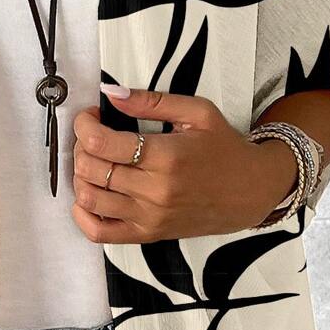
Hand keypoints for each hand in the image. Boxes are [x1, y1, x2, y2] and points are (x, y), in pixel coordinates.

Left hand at [71, 87, 297, 243]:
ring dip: (80, 176)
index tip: (90, 117)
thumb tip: (112, 94)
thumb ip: (151, 101)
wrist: (249, 192)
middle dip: (80, 146)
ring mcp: (149, 217)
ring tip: (93, 162)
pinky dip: (82, 215)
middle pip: (90, 169)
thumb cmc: (225, 151)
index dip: (84, 125)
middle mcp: (154, 191)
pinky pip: (99, 232)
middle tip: (92, 136)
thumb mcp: (197, 112)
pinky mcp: (147, 235)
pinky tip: (91, 195)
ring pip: (89, 199)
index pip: (101, 143)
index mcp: (166, 156)